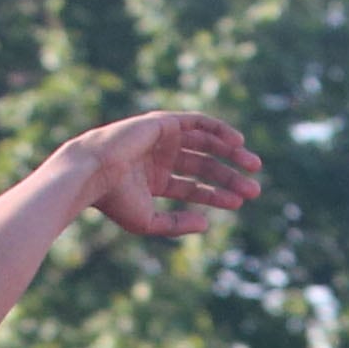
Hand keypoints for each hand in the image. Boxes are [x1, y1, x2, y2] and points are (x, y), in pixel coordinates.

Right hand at [70, 111, 263, 239]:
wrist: (93, 173)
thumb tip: (207, 225)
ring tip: (254, 166)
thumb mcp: (150, 221)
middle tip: (255, 189)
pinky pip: (198, 122)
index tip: (239, 203)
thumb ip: (177, 223)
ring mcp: (162, 139)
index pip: (193, 187)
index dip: (217, 195)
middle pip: (204, 167)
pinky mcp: (164, 123)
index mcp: (154, 180)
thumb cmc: (114, 200)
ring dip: (231, 153)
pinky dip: (218, 129)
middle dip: (230, 177)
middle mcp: (160, 157)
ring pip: (205, 144)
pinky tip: (238, 141)